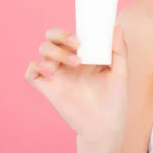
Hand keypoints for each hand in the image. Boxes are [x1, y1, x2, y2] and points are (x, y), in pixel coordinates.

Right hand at [25, 25, 128, 142]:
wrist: (105, 125)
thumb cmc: (115, 98)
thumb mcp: (121, 72)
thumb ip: (119, 50)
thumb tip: (117, 27)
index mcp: (85, 55)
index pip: (71, 34)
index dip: (74, 29)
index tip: (85, 34)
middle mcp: (69, 62)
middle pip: (52, 38)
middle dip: (60, 35)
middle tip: (77, 44)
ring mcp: (58, 75)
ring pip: (43, 51)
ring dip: (56, 51)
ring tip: (75, 63)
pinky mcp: (50, 89)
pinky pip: (32, 74)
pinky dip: (35, 67)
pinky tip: (49, 70)